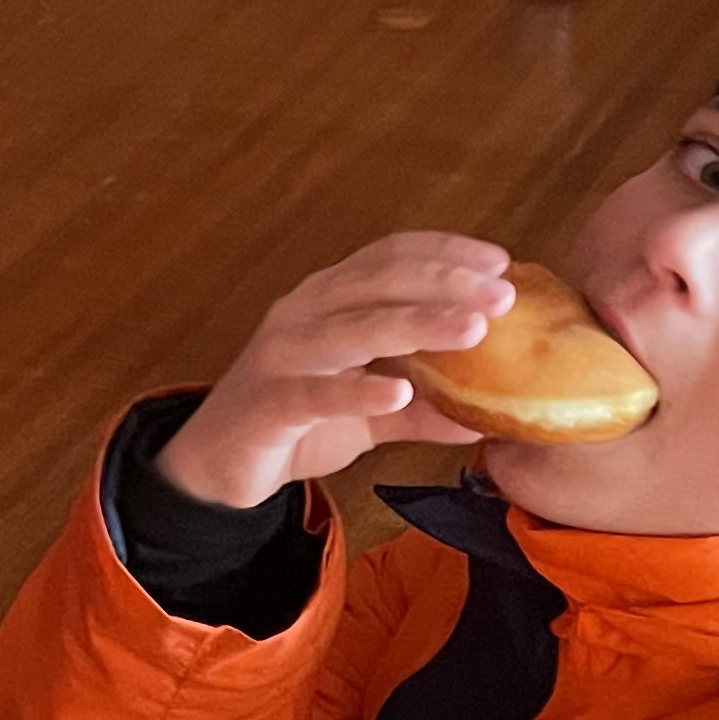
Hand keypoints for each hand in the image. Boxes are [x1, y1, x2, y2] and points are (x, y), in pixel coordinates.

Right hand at [155, 235, 511, 509]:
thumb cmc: (293, 424)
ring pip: (353, 327)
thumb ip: (421, 410)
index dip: (444, 252)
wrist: (215, 467)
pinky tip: (400, 392)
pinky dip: (358, 389)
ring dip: (417, 323)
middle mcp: (303, 314)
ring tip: (472, 329)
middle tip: (502, 294)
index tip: (500, 262)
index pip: (388, 257)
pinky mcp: (268, 403)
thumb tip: (486, 417)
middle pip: (378, 280)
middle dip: (445, 281)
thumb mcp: (367, 415)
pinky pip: (316, 392)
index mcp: (326, 302)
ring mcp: (282, 355)